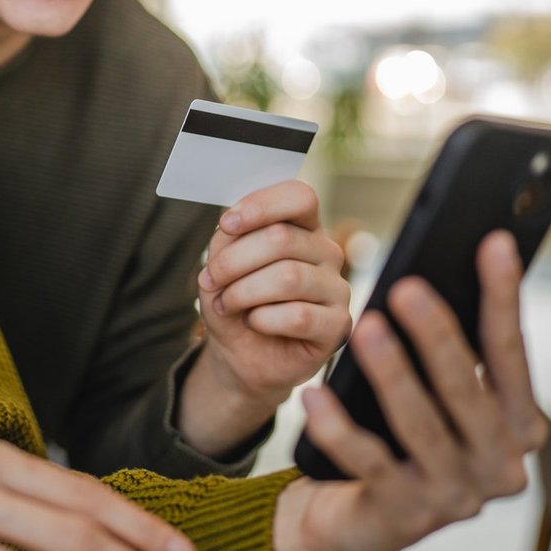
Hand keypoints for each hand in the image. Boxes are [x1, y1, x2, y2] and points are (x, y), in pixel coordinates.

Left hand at [177, 181, 351, 455]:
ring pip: (289, 277)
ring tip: (227, 304)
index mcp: (303, 228)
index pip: (299, 197)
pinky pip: (298, 316)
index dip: (261, 206)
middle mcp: (326, 252)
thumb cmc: (235, 303)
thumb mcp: (221, 266)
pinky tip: (255, 323)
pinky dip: (263, 319)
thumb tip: (232, 227)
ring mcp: (337, 288)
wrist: (241, 354)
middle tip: (211, 281)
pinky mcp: (338, 326)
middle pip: (282, 239)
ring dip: (243, 292)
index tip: (227, 224)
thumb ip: (228, 241)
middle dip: (233, 261)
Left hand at [271, 231, 547, 550]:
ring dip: (390, 373)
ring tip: (362, 327)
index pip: (512, 354)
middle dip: (437, 335)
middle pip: (468, 391)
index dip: (502, 298)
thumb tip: (444, 265)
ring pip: (420, 425)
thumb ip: (451, 348)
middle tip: (405, 287)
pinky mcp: (404, 517)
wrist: (358, 517)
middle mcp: (500, 466)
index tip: (493, 242)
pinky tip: (315, 393)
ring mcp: (455, 497)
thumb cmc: (401, 435)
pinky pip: (367, 463)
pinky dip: (338, 427)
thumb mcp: (435, 395)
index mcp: (519, 427)